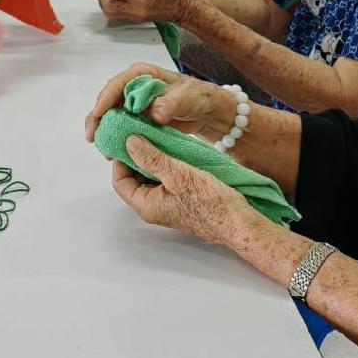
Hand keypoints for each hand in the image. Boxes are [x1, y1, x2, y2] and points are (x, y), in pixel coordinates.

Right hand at [83, 61, 234, 142]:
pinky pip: (122, 126)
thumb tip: (154, 112)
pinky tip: (115, 150)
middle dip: (99, 119)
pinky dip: (117, 137)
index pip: (117, 85)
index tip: (98, 116)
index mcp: (142, 74)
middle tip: (93, 137)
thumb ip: (170, 103)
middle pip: (108, 100)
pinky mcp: (138, 118)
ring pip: (112, 115)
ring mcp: (135, 103)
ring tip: (105, 149)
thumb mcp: (186, 97)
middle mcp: (134, 87)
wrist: (207, 111)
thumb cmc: (197, 97)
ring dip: (106, 131)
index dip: (105, 100)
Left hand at [111, 135, 246, 245]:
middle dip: (136, 157)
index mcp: (146, 205)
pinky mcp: (180, 199)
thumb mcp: (178, 175)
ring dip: (152, 159)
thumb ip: (151, 158)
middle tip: (142, 135)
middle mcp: (153, 207)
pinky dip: (165, 164)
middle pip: (133, 178)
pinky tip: (173, 150)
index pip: (120, 181)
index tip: (127, 140)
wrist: (237, 221)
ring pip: (150, 177)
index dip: (120, 159)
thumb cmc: (210, 204)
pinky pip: (165, 179)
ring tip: (157, 139)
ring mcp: (167, 203)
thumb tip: (130, 143)